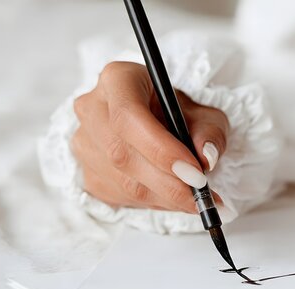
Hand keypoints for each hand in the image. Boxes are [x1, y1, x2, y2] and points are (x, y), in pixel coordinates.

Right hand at [72, 61, 227, 212]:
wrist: (159, 122)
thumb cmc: (180, 113)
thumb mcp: (205, 113)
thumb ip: (210, 132)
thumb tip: (206, 157)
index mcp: (118, 80)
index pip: (128, 117)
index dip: (162, 150)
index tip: (195, 172)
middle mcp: (92, 108)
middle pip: (122, 154)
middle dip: (168, 183)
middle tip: (202, 196)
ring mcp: (84, 142)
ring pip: (122, 181)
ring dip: (166, 198)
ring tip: (198, 201)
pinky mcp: (87, 171)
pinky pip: (120, 196)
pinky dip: (155, 203)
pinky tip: (176, 198)